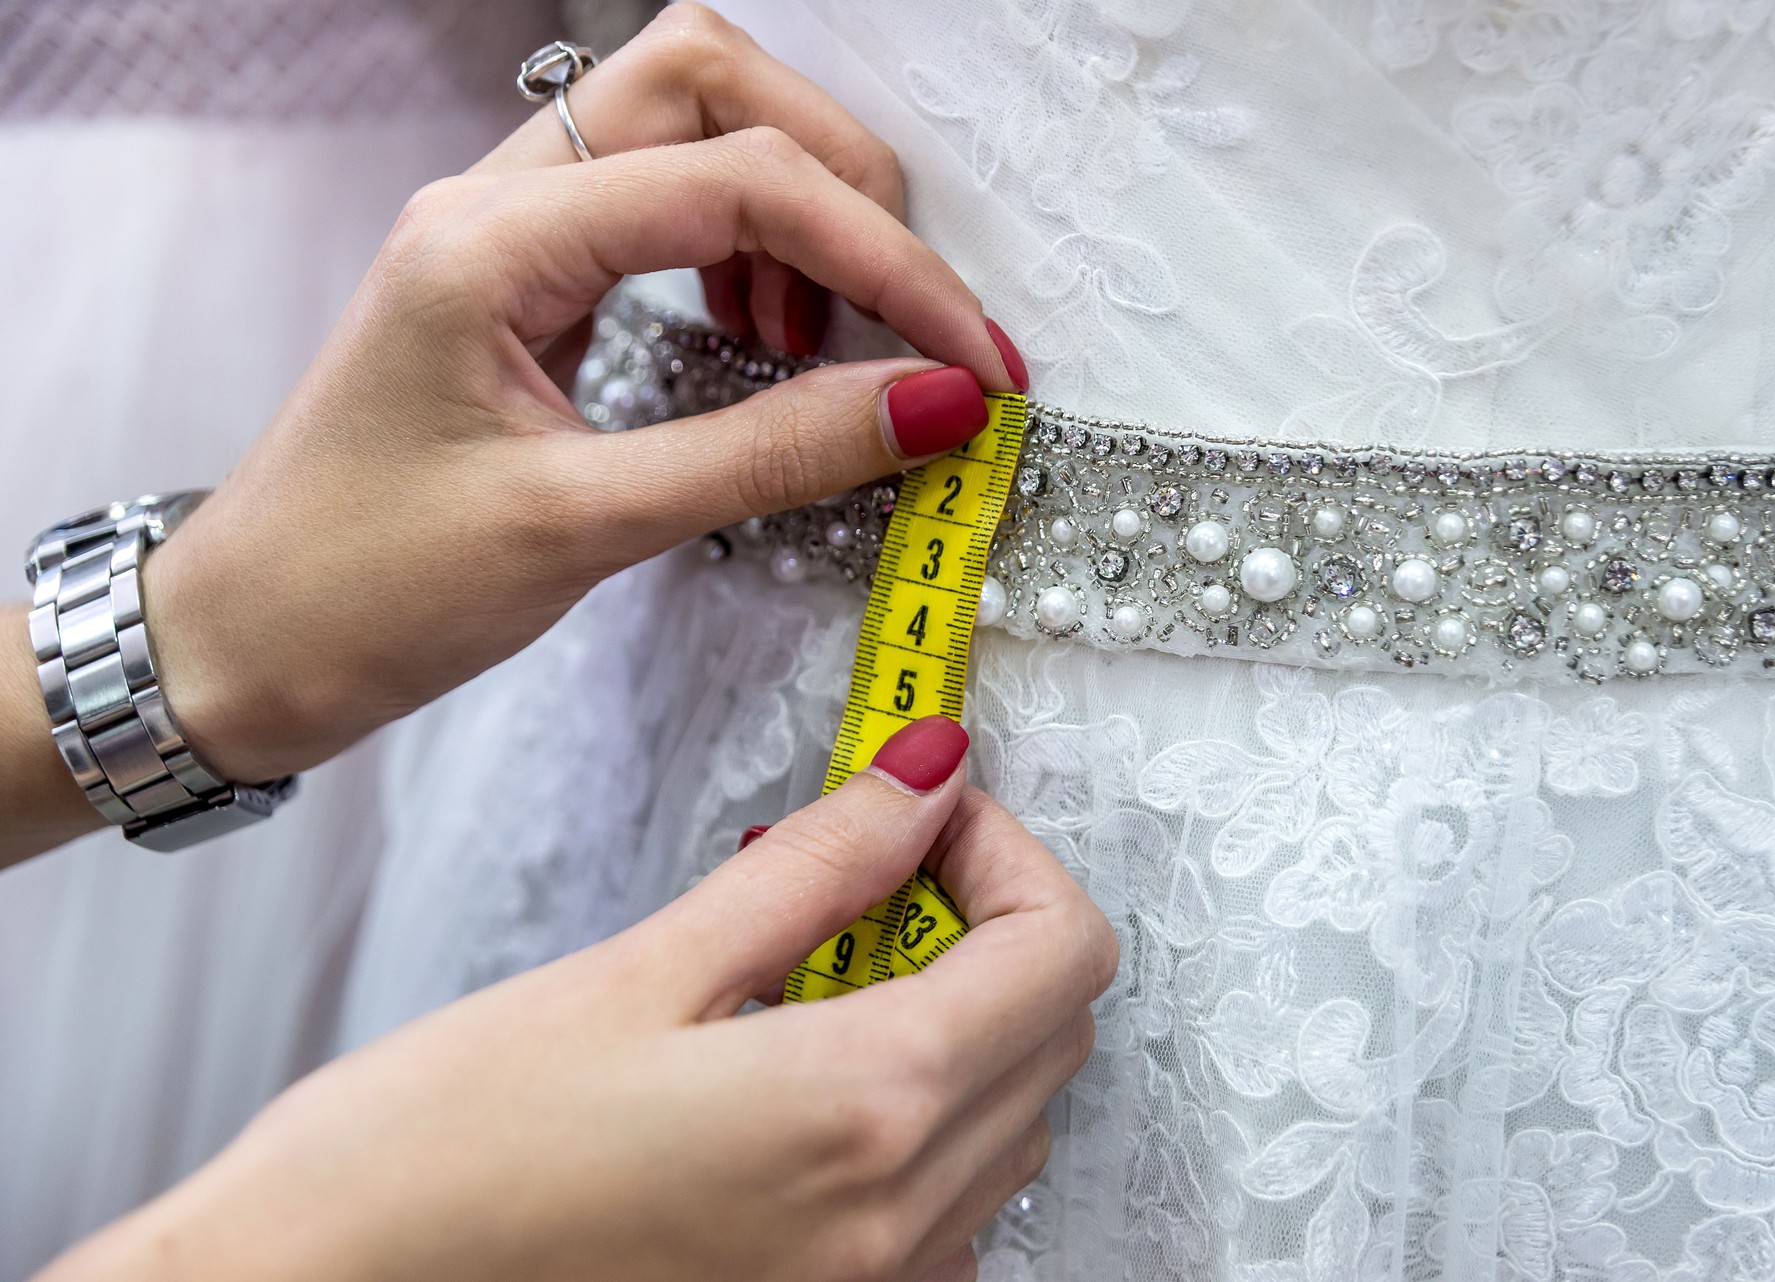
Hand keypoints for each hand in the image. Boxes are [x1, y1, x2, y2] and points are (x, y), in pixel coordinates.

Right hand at [41, 718, 1118, 1281]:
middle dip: (987, 924)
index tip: (930, 814)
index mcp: (859, 1112)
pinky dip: (912, 1119)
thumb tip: (919, 778)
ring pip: (1010, 1120)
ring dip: (956, 1020)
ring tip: (814, 969)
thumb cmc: (435, 1163)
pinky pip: (943, 1205)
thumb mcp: (640, 971)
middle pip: (1052, 1031)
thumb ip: (815, 868)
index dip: (1008, 852)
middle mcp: (891, 1222)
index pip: (1062, 951)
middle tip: (870, 871)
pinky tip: (796, 1072)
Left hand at [132, 3, 1024, 786]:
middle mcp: (495, 202)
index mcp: (489, 241)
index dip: (881, 261)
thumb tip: (930, 406)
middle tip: (910, 314)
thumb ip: (769, 455)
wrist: (243, 642)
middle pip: (711, 82)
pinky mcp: (523, 282)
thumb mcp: (583, 529)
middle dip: (840, 181)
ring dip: (794, 212)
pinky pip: (660, 208)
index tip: (968, 355)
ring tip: (830, 344)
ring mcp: (505, 232)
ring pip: (689, 128)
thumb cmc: (363, 590)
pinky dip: (744, 255)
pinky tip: (763, 341)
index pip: (738, 180)